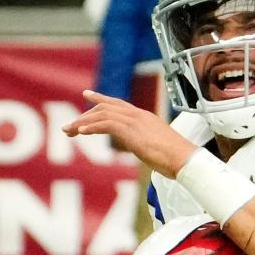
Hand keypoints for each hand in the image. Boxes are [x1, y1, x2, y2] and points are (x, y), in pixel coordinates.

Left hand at [63, 91, 195, 177]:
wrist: (185, 159)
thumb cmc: (177, 159)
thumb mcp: (160, 148)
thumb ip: (150, 145)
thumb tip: (149, 152)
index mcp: (145, 118)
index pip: (119, 104)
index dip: (101, 99)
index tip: (86, 95)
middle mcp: (138, 115)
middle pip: (106, 107)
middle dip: (86, 116)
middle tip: (70, 126)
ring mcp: (135, 121)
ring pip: (102, 114)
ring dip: (83, 123)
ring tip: (69, 131)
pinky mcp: (131, 130)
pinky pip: (106, 124)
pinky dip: (91, 127)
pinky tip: (81, 133)